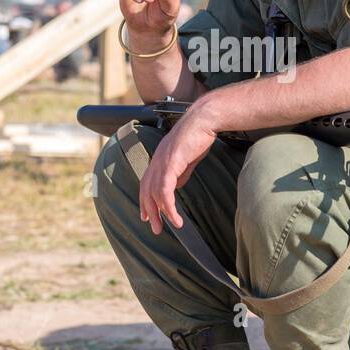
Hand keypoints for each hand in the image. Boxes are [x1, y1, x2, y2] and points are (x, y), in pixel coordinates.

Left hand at [139, 106, 217, 232]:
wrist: (204, 120)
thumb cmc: (198, 136)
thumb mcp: (187, 159)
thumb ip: (180, 173)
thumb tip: (176, 187)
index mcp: (159, 159)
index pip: (147, 184)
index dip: (145, 201)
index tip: (147, 216)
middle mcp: (156, 161)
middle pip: (147, 191)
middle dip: (150, 212)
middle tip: (156, 228)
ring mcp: (161, 162)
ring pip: (155, 194)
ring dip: (161, 213)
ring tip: (171, 226)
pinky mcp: (170, 164)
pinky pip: (165, 191)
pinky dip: (169, 207)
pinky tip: (176, 217)